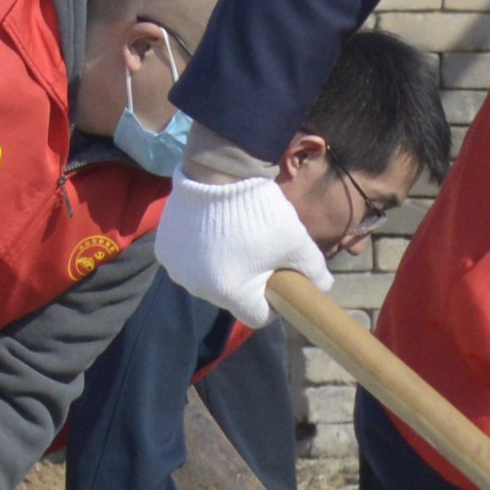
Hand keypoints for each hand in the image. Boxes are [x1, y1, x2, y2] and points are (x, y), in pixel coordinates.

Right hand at [152, 171, 327, 329]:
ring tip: (235, 240)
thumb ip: (314, 270)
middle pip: (231, 298)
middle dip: (248, 283)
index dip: (273, 304)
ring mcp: (177, 269)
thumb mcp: (297, 243)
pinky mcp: (164, 251)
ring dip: (223, 267)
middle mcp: (197, 287)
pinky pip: (188, 263)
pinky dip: (201, 254)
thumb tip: (325, 286)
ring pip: (208, 280)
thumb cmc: (261, 214)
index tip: (278, 282)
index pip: (257, 316)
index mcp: (230, 293)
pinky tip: (211, 232)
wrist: (220, 172)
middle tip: (259, 255)